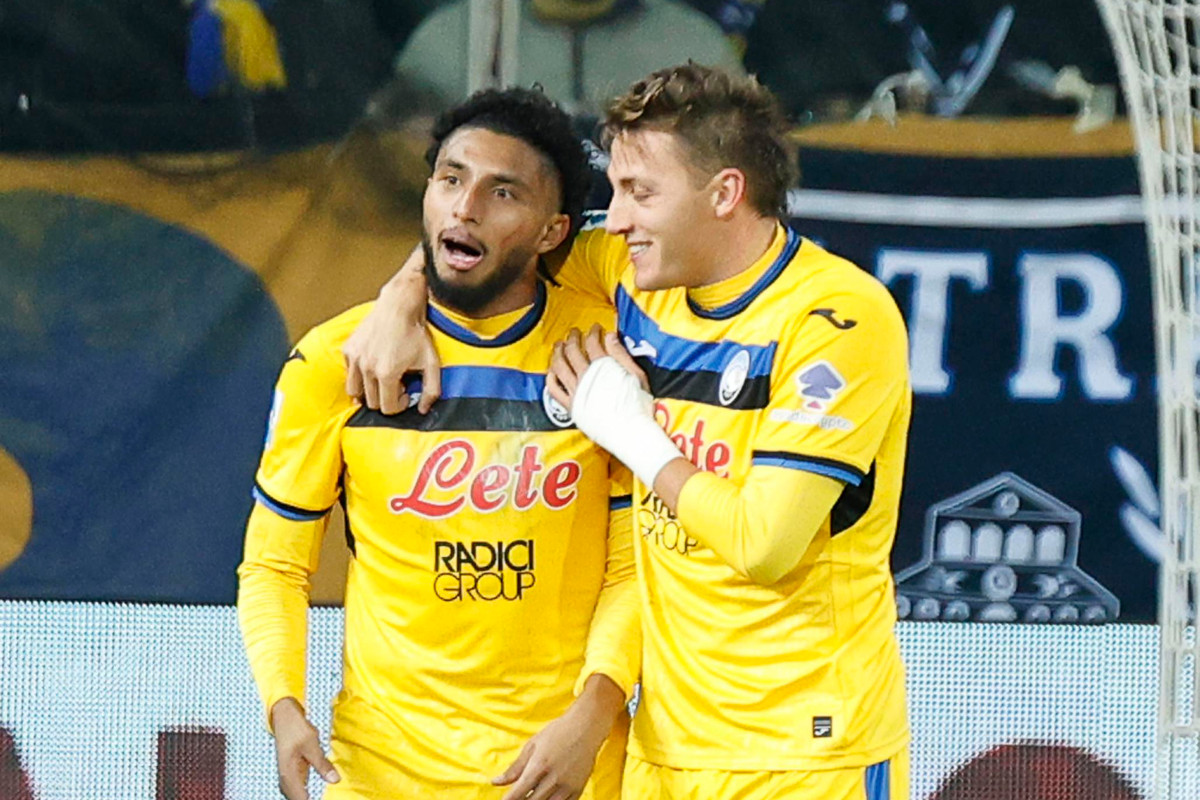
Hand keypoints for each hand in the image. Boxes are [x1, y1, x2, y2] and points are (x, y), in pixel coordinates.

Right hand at [270, 698, 339, 799]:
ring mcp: (289, 776)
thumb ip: (322, 764)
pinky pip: (300, 789)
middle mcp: (286, 779)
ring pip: (298, 796)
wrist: (284, 717)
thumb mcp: (312, 744)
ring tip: (326, 795)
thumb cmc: (296, 728)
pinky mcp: (294, 772)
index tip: (325, 799)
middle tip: (329, 796)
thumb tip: (335, 780)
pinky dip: (307, 792)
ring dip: (308, 797)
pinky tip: (318, 792)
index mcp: (289, 774)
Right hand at [343, 246, 441, 414]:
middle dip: (386, 397)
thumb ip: (432, 390)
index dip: (400, 404)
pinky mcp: (348, 349)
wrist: (399, 306)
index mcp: (386, 374)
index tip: (406, 393)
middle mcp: (367, 368)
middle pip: (371, 402)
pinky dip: (359, 376)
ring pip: (355, 392)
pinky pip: (349, 374)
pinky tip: (374, 366)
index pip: (388, 408)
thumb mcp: (431, 362)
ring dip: (369, 391)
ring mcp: (355, 359)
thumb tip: (424, 410)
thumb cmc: (416, 333)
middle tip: (397, 383)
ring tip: (383, 379)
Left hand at [492, 676, 623, 799]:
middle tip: (517, 797)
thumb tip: (495, 782)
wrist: (587, 727)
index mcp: (539, 765)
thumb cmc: (558, 732)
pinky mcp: (578, 789)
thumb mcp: (532, 745)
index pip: (518, 792)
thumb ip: (514, 768)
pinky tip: (546, 797)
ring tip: (530, 797)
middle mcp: (554, 778)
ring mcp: (567, 785)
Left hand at [546, 325, 678, 487]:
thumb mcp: (637, 376)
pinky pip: (554, 389)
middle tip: (574, 332)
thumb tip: (609, 336)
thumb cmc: (639, 405)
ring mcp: (576, 392)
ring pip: (560, 366)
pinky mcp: (570, 406)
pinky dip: (551, 377)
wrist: (631, 432)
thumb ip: (621, 355)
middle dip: (573, 338)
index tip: (595, 328)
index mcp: (603, 367)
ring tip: (559, 345)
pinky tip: (552, 370)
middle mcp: (586, 377)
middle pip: (573, 351)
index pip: (593, 343)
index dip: (593, 332)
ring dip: (558, 353)